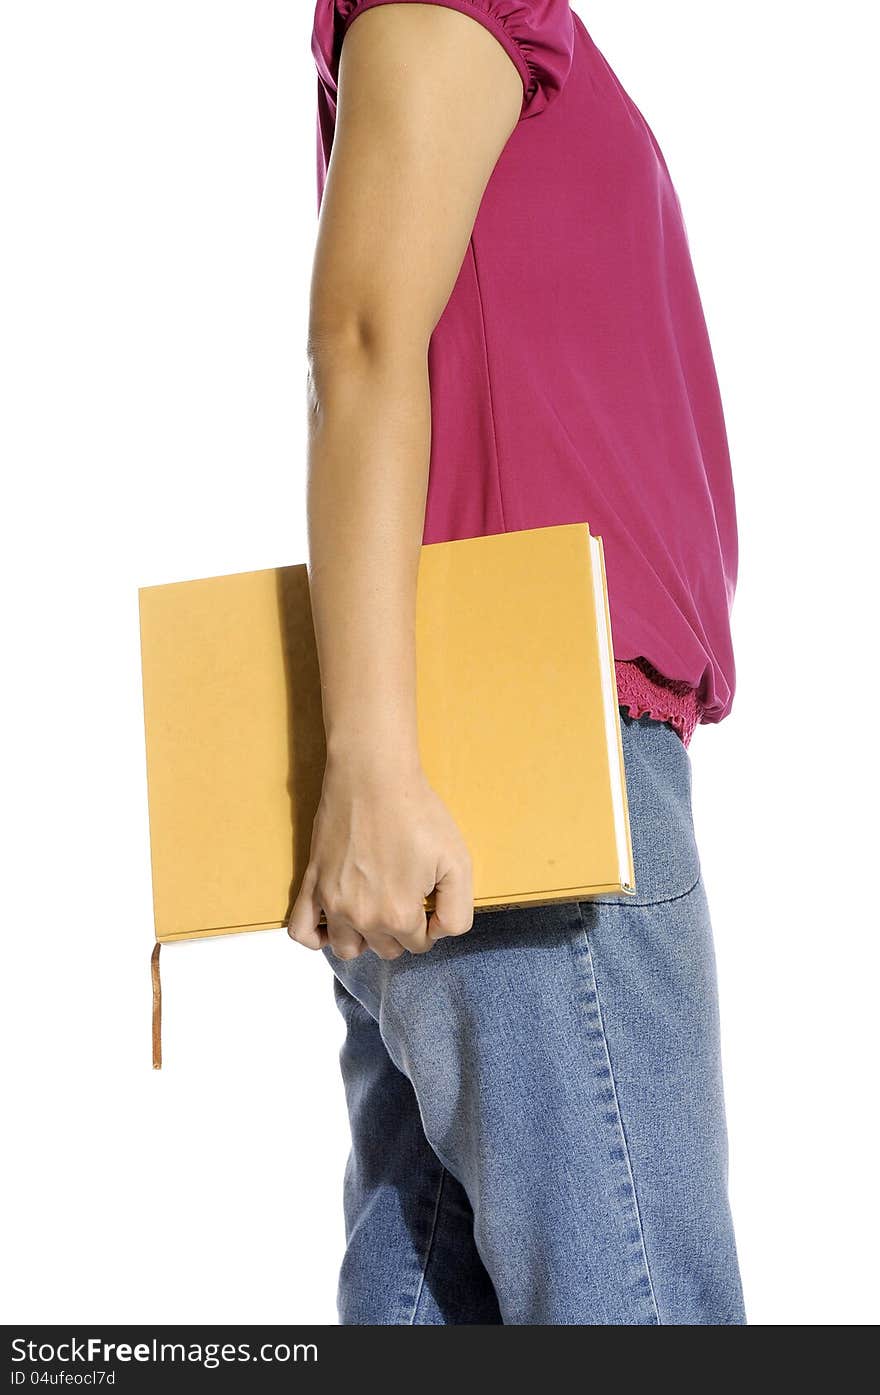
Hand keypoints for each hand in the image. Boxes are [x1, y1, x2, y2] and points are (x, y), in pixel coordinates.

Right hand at [287, 754, 473, 959]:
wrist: (373, 777)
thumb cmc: (417, 814)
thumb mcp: (458, 862)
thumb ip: (457, 912)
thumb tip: (437, 932)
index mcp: (399, 915)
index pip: (419, 944)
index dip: (430, 923)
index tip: (429, 897)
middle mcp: (362, 917)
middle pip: (386, 949)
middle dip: (401, 931)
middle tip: (407, 895)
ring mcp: (332, 902)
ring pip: (347, 949)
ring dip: (365, 939)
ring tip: (376, 911)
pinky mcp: (312, 883)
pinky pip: (301, 930)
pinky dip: (316, 937)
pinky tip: (334, 924)